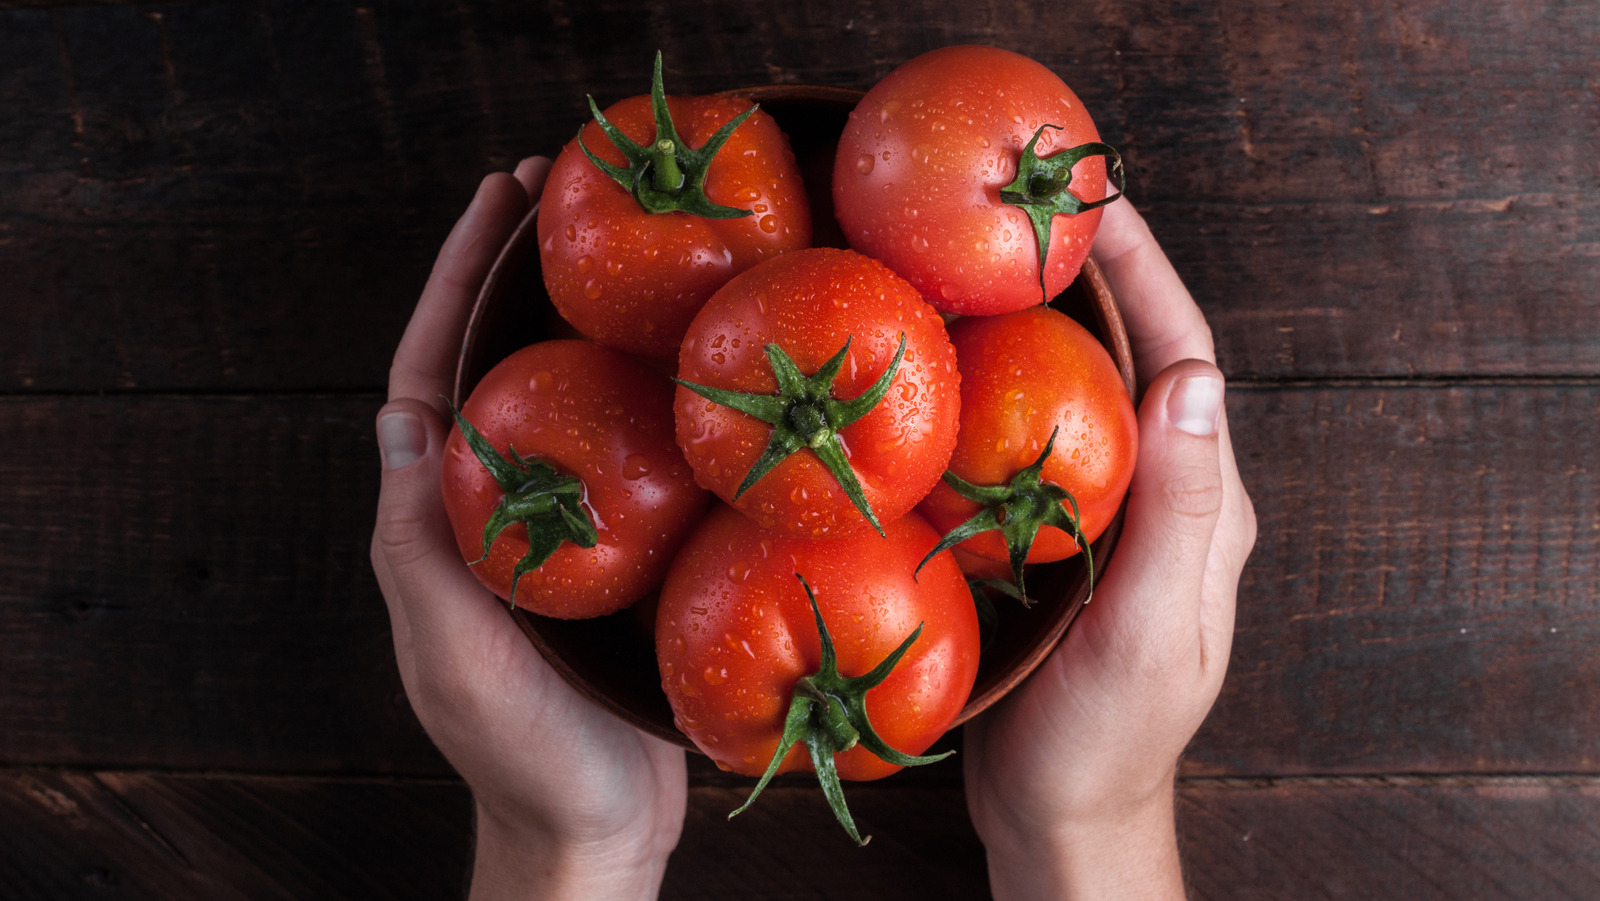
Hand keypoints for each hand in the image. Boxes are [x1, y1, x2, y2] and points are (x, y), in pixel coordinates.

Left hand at [370, 159, 686, 900]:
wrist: (596, 827)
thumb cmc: (522, 752)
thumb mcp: (454, 650)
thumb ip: (420, 545)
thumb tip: (401, 417)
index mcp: (439, 522)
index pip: (431, 377)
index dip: (455, 284)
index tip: (496, 204)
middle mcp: (491, 512)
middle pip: (498, 367)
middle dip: (518, 277)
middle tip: (564, 193)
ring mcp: (556, 531)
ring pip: (563, 403)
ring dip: (584, 323)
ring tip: (630, 251)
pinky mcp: (618, 557)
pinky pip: (625, 456)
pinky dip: (646, 397)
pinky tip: (692, 365)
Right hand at [963, 200, 1257, 898]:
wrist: (1062, 810)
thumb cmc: (1104, 738)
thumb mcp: (1146, 629)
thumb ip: (1177, 512)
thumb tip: (1194, 379)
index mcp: (1203, 506)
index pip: (1184, 359)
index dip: (1146, 273)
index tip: (1098, 199)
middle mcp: (1166, 495)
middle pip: (1138, 357)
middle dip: (1097, 273)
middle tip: (1031, 204)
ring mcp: (1112, 515)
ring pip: (1087, 391)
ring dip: (1051, 318)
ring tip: (990, 256)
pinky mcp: (1060, 537)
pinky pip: (1040, 438)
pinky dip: (1009, 383)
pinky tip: (959, 362)